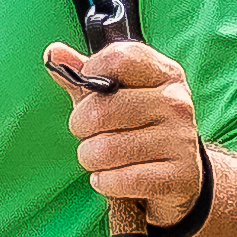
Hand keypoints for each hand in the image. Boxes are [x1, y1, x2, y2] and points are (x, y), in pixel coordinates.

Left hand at [44, 37, 206, 232]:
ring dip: (90, 159)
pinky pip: (120, 180)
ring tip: (102, 158)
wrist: (182, 175)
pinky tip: (112, 177)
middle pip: (99, 109)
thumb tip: (54, 53)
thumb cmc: (140, 128)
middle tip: (91, 134)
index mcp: (163, 73)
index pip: (117, 58)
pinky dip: (105, 182)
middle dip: (81, 128)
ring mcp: (180, 139)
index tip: (89, 91)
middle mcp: (176, 102)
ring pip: (104, 150)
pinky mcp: (179, 176)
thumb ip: (84, 73)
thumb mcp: (117, 96)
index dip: (90, 74)